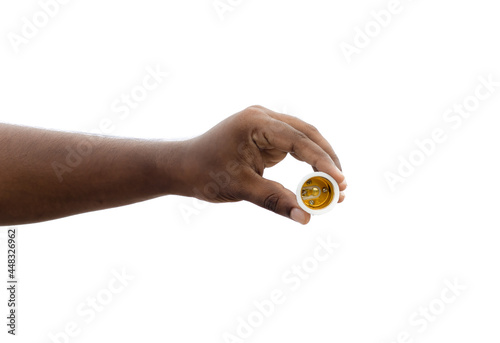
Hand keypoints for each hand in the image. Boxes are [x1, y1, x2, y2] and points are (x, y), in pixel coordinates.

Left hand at [175, 106, 346, 223]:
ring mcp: (265, 124)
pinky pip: (294, 145)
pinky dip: (308, 161)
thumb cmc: (205, 173)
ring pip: (304, 139)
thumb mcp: (241, 187)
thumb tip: (306, 217)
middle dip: (327, 160)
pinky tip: (319, 178)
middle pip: (307, 134)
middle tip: (343, 187)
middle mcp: (263, 117)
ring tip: (336, 187)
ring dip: (320, 160)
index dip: (322, 162)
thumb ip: (275, 200)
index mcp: (255, 122)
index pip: (299, 140)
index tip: (340, 183)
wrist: (183, 166)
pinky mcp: (266, 134)